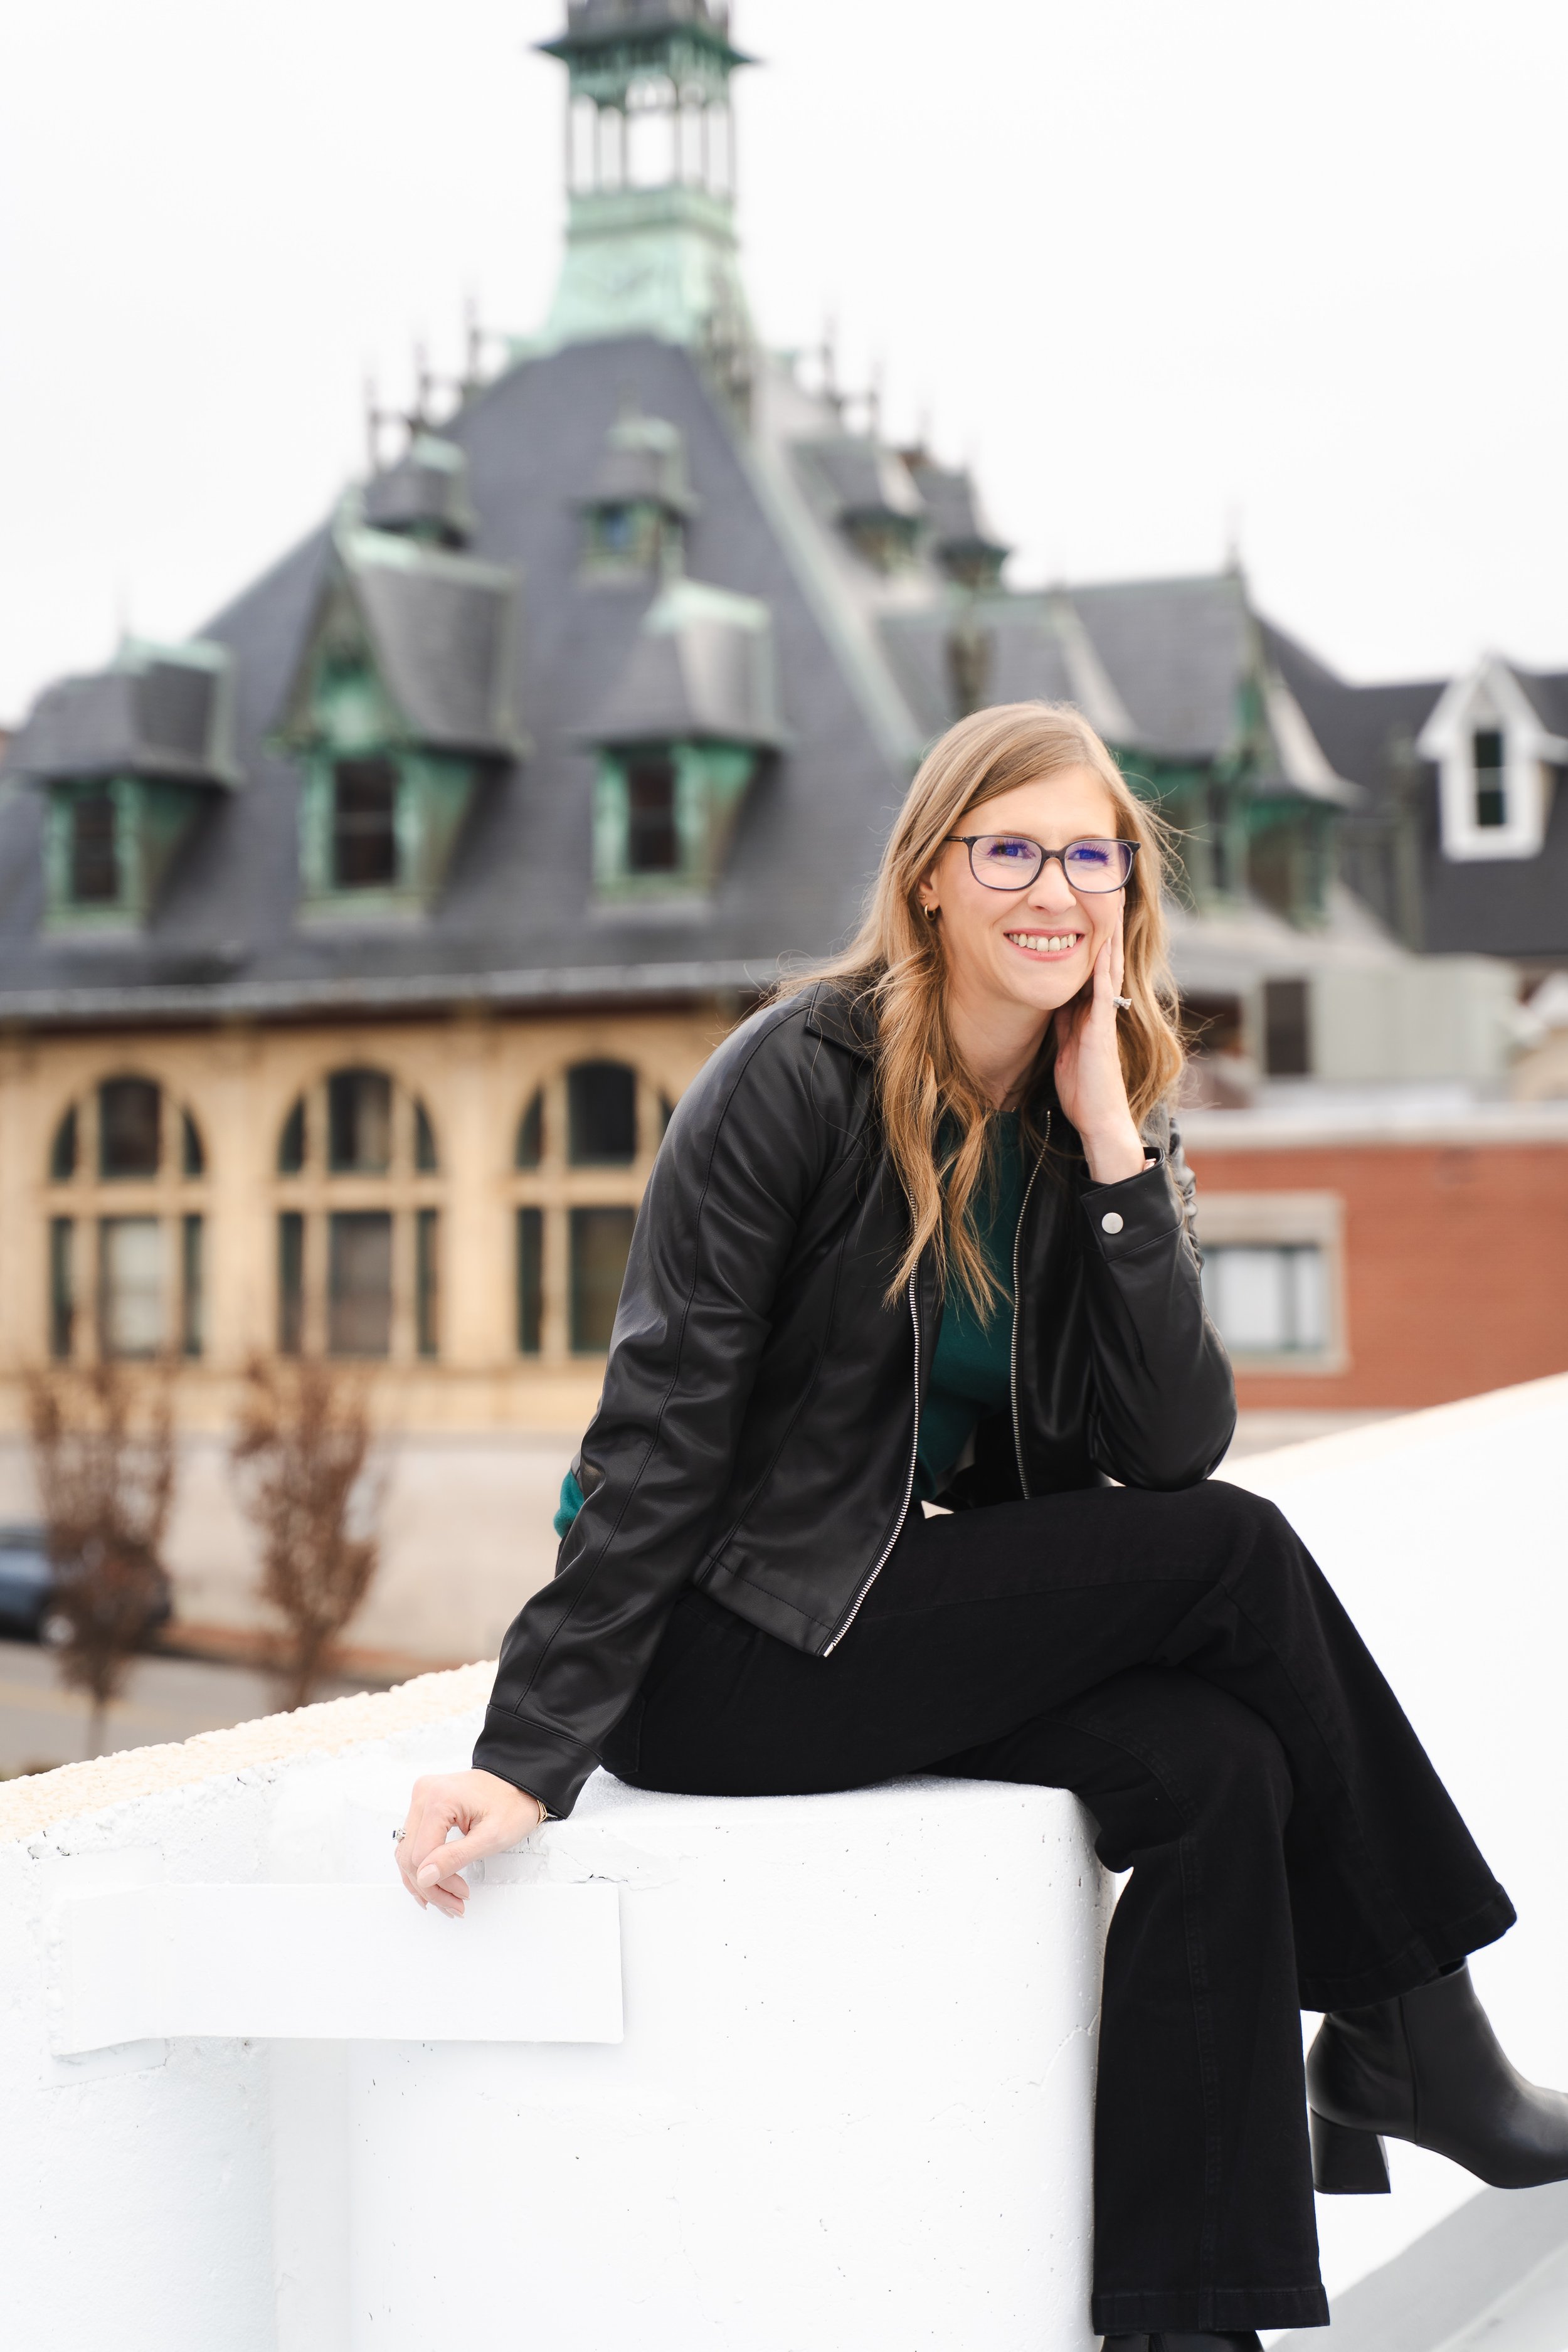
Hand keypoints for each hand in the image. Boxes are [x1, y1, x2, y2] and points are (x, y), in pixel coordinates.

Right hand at [395, 1769, 543, 1917]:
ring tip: (445, 1899)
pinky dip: (422, 1864)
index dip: (438, 1882)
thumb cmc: (512, 1805)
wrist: (519, 1784)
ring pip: (407, 1851)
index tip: (461, 1895)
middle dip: (430, 1886)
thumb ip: (456, 1857)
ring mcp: (422, 1798)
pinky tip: (432, 1882)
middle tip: (454, 1904)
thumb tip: (424, 1877)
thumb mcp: (491, 1837)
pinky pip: (413, 1841)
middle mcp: (424, 1794)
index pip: (421, 1855)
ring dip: (423, 1880)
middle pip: (409, 1855)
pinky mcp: (424, 1805)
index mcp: (439, 1798)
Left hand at [1051, 905, 1145, 1184]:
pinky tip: (1100, 946)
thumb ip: (1065, 1023)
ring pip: (1107, 970)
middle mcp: (1102, 1011)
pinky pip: (1103, 992)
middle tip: (1104, 897)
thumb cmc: (1083, 1089)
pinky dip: (1101, 968)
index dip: (1090, 942)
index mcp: (1092, 1014)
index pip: (1091, 970)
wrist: (1098, 1118)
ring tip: (1108, 906)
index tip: (1086, 914)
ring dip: (1107, 939)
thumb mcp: (1066, 1047)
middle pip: (1103, 962)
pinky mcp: (1103, 1029)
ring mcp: (1105, 1018)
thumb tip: (1056, 1003)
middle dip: (1103, 931)